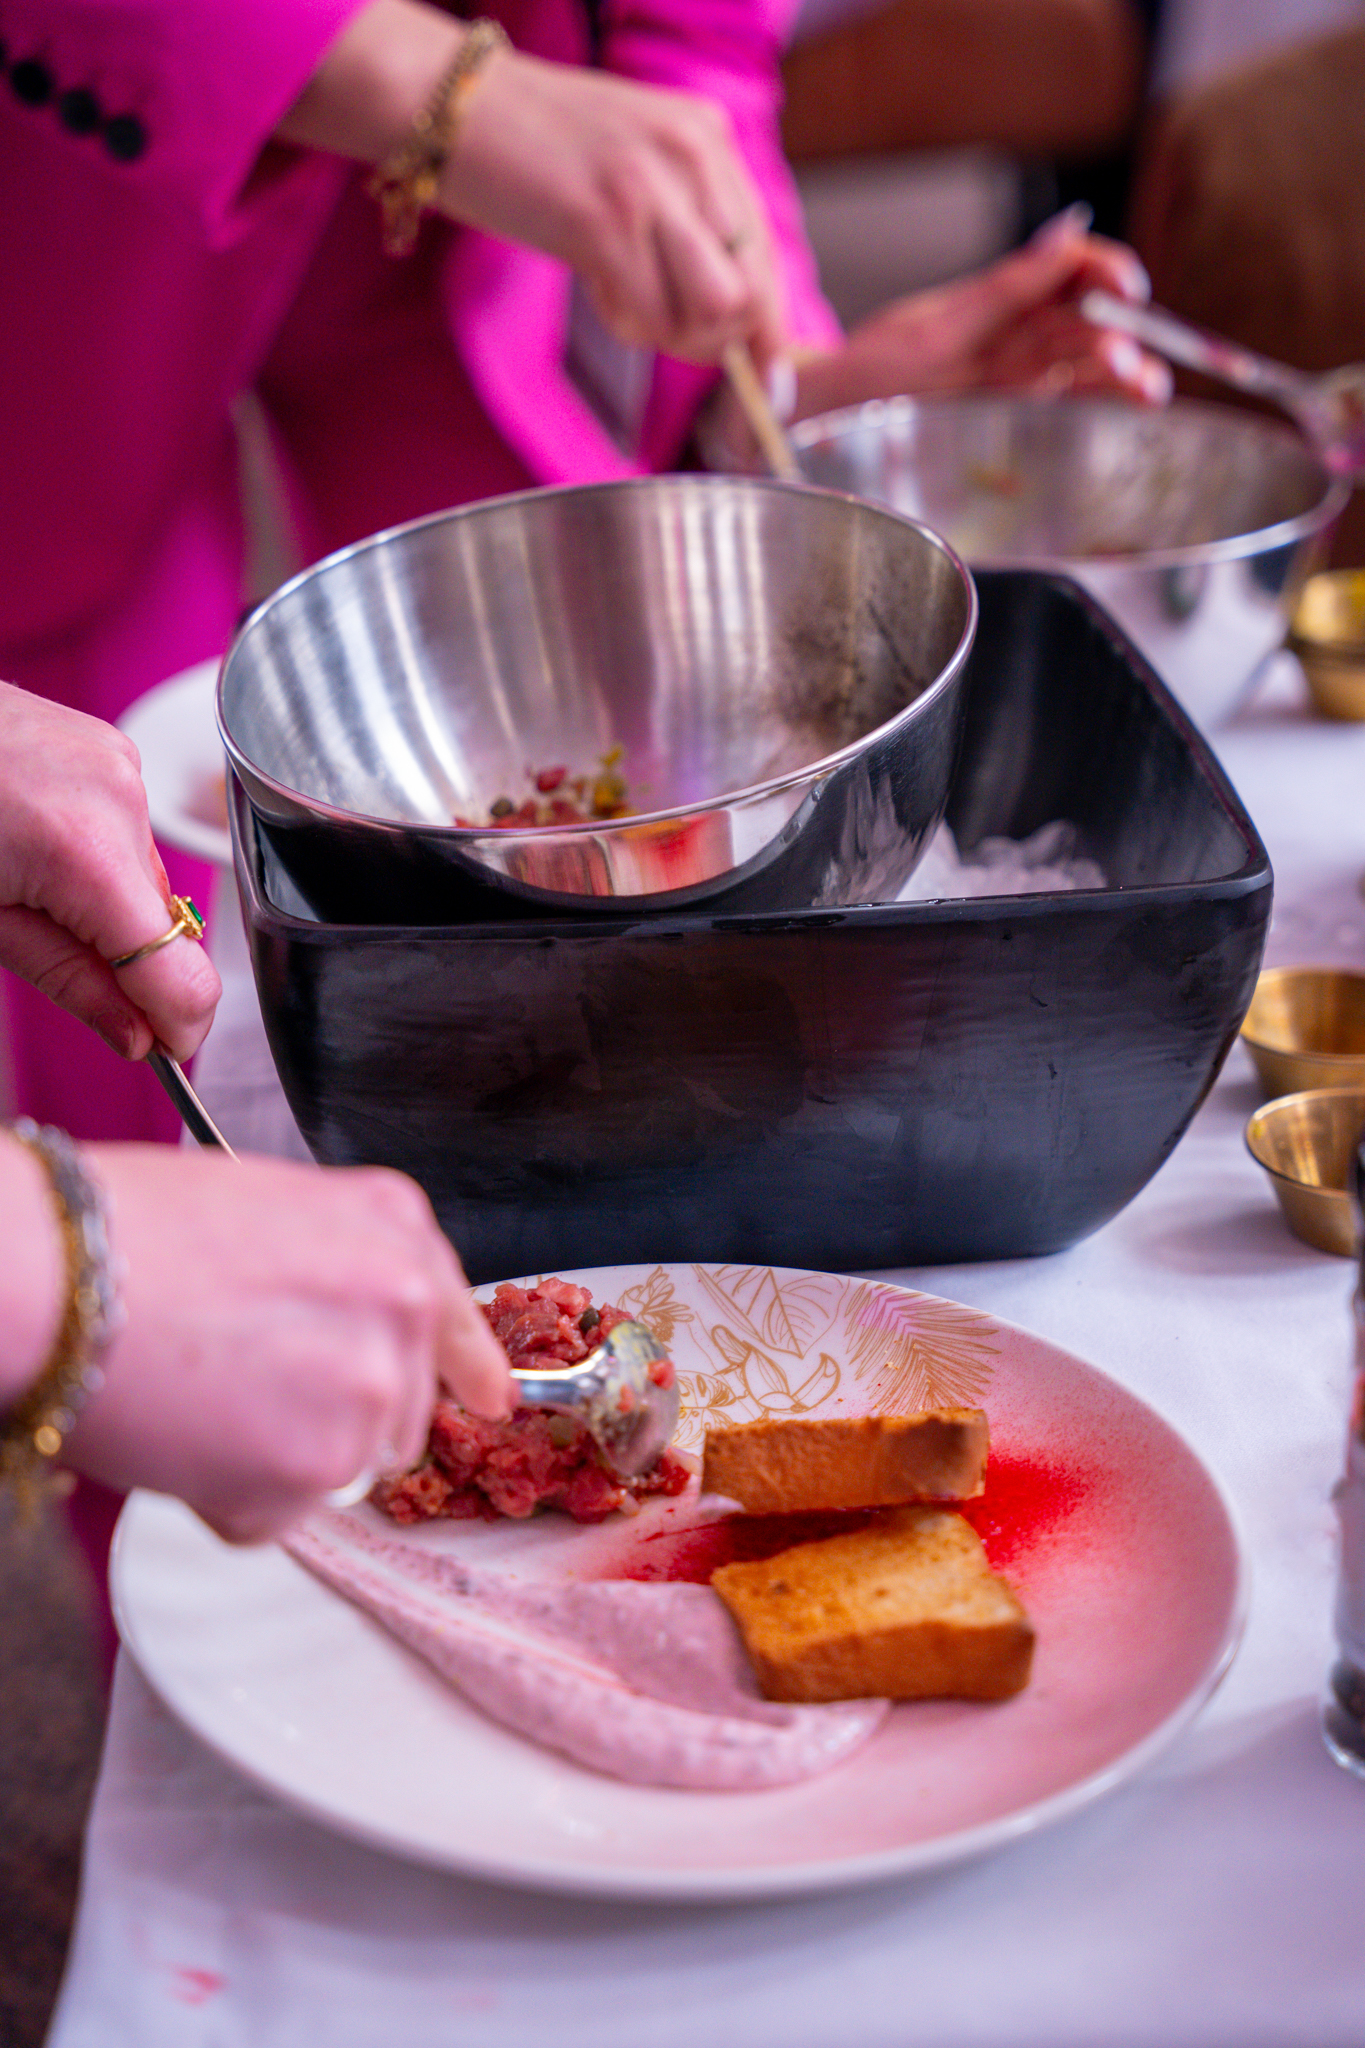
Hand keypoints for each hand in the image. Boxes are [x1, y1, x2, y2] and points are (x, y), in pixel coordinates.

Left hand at [0, 682, 219, 1062]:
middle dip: (121, 957)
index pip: (182, 973)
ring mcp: (121, 766)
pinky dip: (96, 858)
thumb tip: (134, 1033)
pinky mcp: (112, 750)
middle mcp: (121, 800)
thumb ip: (71, 984)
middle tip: (45, 947)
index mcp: (85, 852)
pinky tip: (39, 843)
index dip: (177, 1025)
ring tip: (25, 877)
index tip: (162, 1047)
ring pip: (144, 880)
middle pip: (162, 924)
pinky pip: (127, 835)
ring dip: (105, 903)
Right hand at [63, 1149, 514, 1541]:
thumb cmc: (128, 1230)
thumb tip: (344, 1328)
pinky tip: (182, 1436)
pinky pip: (279, 1515)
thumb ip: (335, 1271)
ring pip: (339, 1468)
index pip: (456, 1316)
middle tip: (235, 1380)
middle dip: (329, 1416)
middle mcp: (403, 1306)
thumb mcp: (267, 1210)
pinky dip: (228, 1498)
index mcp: (393, 1228)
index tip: (490, 1400)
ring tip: (199, 1398)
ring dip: (277, 1459)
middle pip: (397, 1409)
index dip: (468, 1366)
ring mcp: (370, 1389)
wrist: (58, 1274)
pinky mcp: (320, 1467)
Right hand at [276, 0, 785, 368]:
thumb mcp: (636, 159)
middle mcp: (692, 154)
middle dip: (718, 339)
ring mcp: (650, 186)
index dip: (765, 324)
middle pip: (751, 289)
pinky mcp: (603, 221)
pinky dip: (628, 324)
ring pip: (713, 309)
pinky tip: (598, 289)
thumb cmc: (535, 143)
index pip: (766, 250)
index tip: (755, 368)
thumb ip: (687, 216)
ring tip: (630, 306)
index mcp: (708, 137)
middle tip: (671, 335)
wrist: (449, 103)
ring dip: (675, 336)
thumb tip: (732, 307)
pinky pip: (648, 314)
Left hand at [787, 213, 1172, 423]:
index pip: (1072, 268)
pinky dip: (1103, 401)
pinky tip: (1130, 404)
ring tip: (1145, 387)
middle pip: (1087, 322)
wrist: (828, 419)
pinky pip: (1067, 401)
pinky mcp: (1010, 413)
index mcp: (1001, 296)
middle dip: (1121, 334)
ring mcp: (1016, 373)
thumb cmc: (872, 368)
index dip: (1107, 272)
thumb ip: (1005, 289)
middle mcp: (1015, 331)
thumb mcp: (938, 328)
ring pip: (1085, 364)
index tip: (1126, 291)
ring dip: (1123, 372)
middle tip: (1128, 359)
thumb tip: (1067, 233)